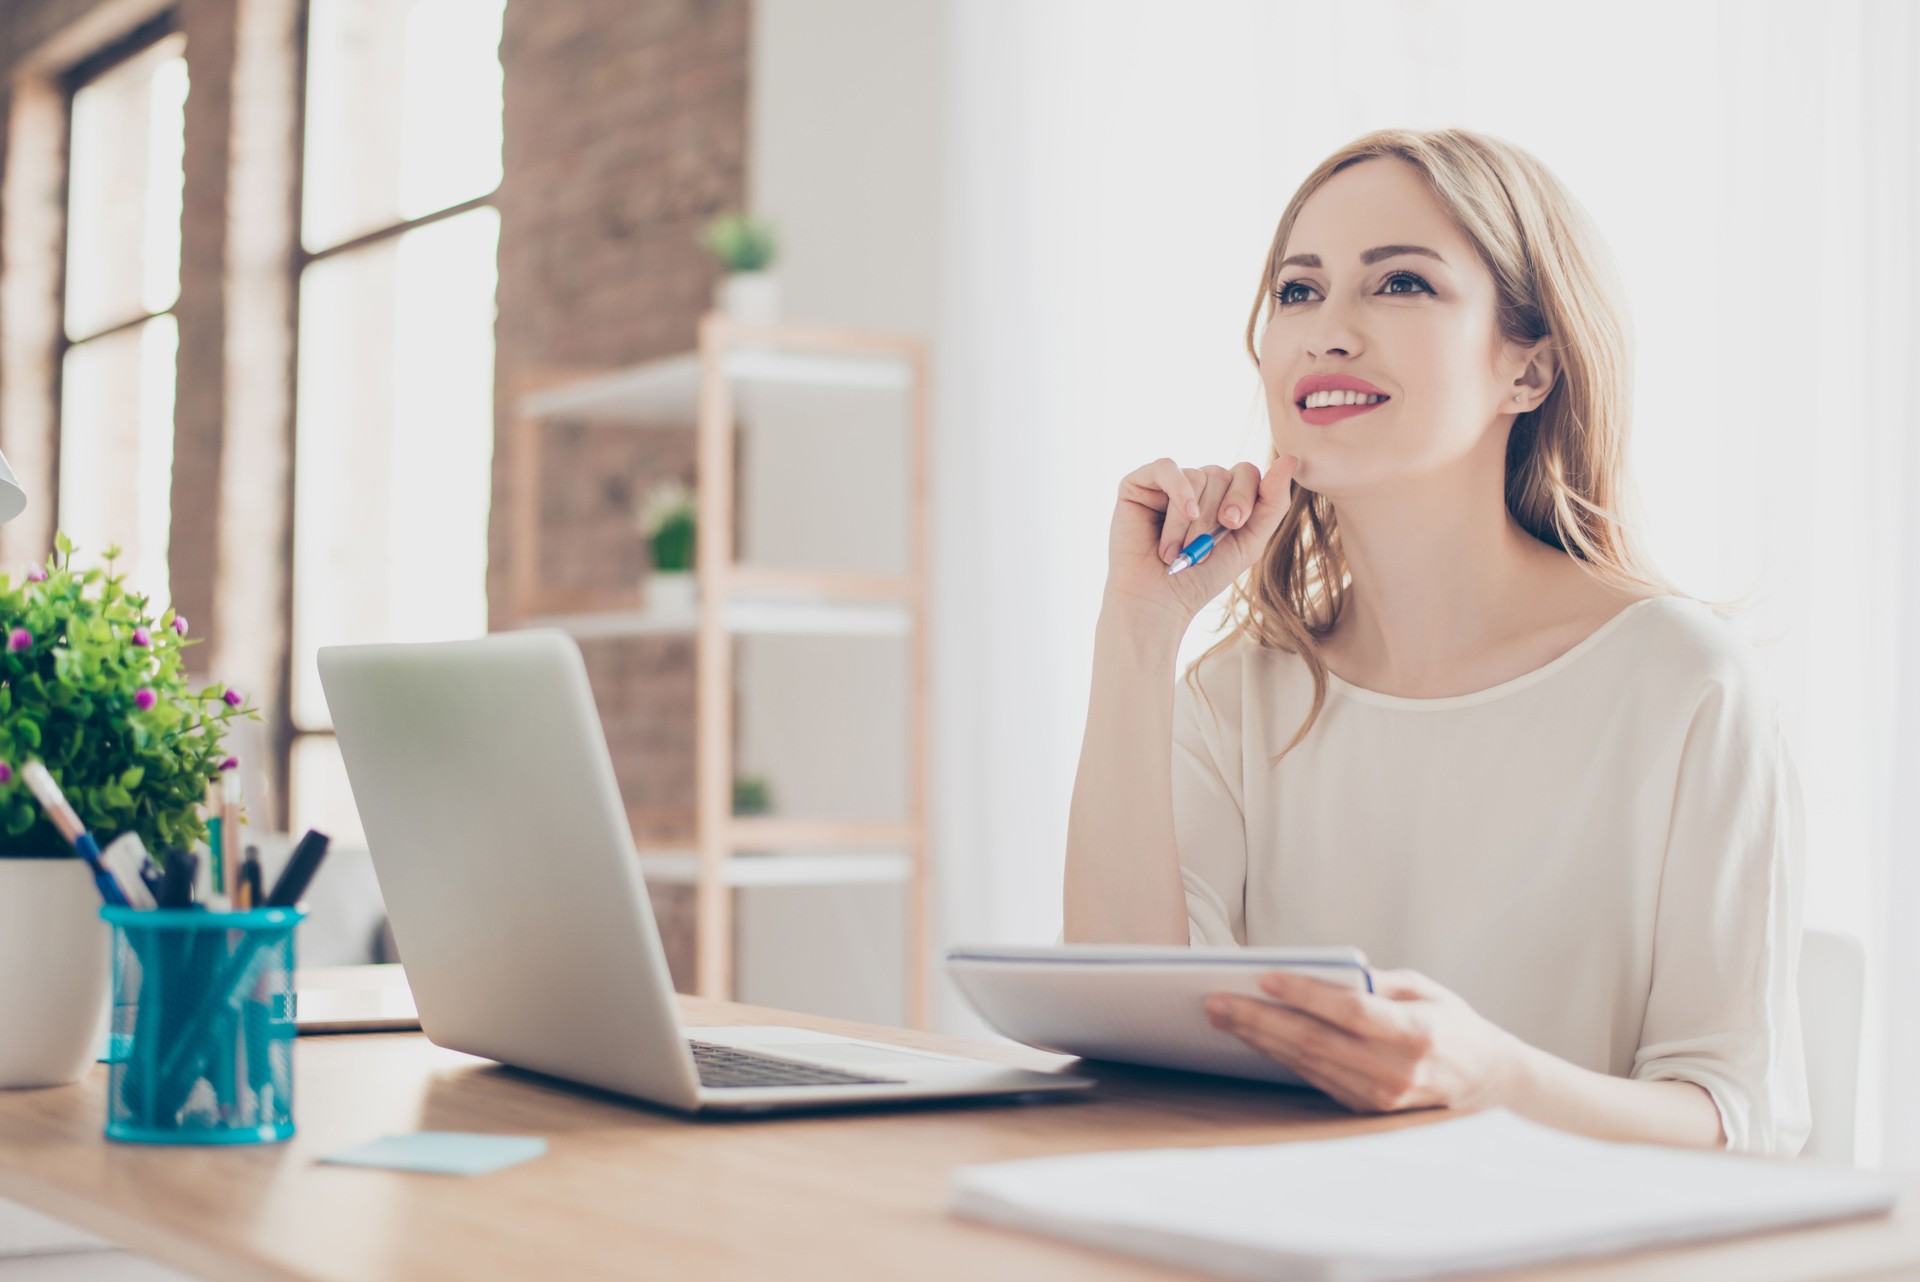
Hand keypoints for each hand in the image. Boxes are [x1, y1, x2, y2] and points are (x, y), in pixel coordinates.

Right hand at [1104, 454, 1298, 631]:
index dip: (1245, 495)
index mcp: (1221, 497)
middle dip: (1216, 513)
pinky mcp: (1138, 485)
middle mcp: (1195, 486)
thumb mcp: (1249, 542)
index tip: (1233, 525)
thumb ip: (1272, 503)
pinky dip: (1178, 491)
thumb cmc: (1201, 577)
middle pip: (1221, 473)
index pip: (1245, 472)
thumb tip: (1291, 459)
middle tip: (1203, 545)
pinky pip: (1166, 467)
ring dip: (1192, 521)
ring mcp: (1165, 484)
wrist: (1158, 601)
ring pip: (1196, 476)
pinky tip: (1181, 514)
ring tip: (1178, 551)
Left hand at [1204, 968, 1529, 1115]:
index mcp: (1417, 1035)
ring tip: (1222, 1015)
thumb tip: (1324, 973)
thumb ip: (1377, 983)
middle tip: (1217, 1000)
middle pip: (1316, 1042)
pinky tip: (1254, 1037)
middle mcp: (1396, 1071)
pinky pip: (1314, 1079)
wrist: (1486, 1084)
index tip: (1264, 977)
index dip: (1306, 995)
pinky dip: (1279, 1056)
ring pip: (1307, 1063)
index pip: (1351, 1012)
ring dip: (1259, 1039)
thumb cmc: (1452, 1026)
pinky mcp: (1365, 1110)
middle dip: (1260, 1020)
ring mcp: (1379, 1097)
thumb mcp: (1426, 991)